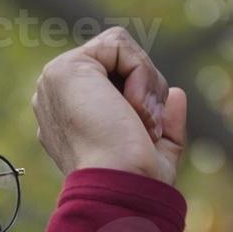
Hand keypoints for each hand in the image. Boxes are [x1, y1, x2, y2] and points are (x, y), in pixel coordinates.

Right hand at [30, 25, 187, 185]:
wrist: (120, 186)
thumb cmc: (137, 179)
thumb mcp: (157, 151)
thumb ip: (165, 122)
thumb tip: (176, 93)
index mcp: (69, 117)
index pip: (114, 79)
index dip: (142, 98)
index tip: (146, 135)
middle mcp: (56, 97)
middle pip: (119, 62)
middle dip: (146, 89)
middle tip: (146, 127)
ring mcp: (55, 81)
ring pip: (122, 51)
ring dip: (146, 85)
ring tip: (139, 122)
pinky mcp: (66, 69)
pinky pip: (120, 45)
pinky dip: (141, 75)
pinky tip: (130, 108)